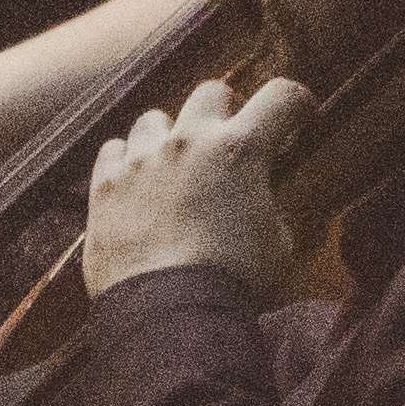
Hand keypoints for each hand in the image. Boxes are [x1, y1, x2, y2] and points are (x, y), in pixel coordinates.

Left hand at [85, 71, 307, 297]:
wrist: (169, 312)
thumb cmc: (233, 282)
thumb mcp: (277, 243)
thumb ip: (267, 205)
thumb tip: (257, 197)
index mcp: (240, 150)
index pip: (280, 96)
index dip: (296, 102)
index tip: (298, 116)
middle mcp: (188, 142)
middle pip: (211, 92)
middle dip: (226, 110)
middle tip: (229, 140)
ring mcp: (142, 159)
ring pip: (154, 119)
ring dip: (170, 137)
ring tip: (175, 167)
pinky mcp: (106, 185)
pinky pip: (114, 151)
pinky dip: (127, 162)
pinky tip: (136, 185)